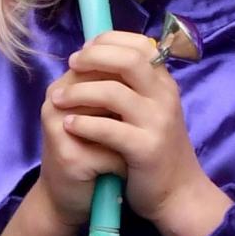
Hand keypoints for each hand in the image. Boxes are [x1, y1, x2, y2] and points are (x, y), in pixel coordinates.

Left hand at [40, 32, 228, 235]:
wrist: (177, 194)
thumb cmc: (155, 150)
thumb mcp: (151, 111)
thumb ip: (132, 86)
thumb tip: (97, 57)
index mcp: (164, 84)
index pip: (140, 44)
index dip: (108, 40)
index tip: (85, 48)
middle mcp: (165, 97)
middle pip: (128, 60)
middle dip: (93, 57)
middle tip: (71, 65)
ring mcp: (157, 122)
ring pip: (113, 92)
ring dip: (79, 92)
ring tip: (57, 99)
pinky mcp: (146, 149)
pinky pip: (109, 129)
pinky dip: (84, 124)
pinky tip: (69, 126)